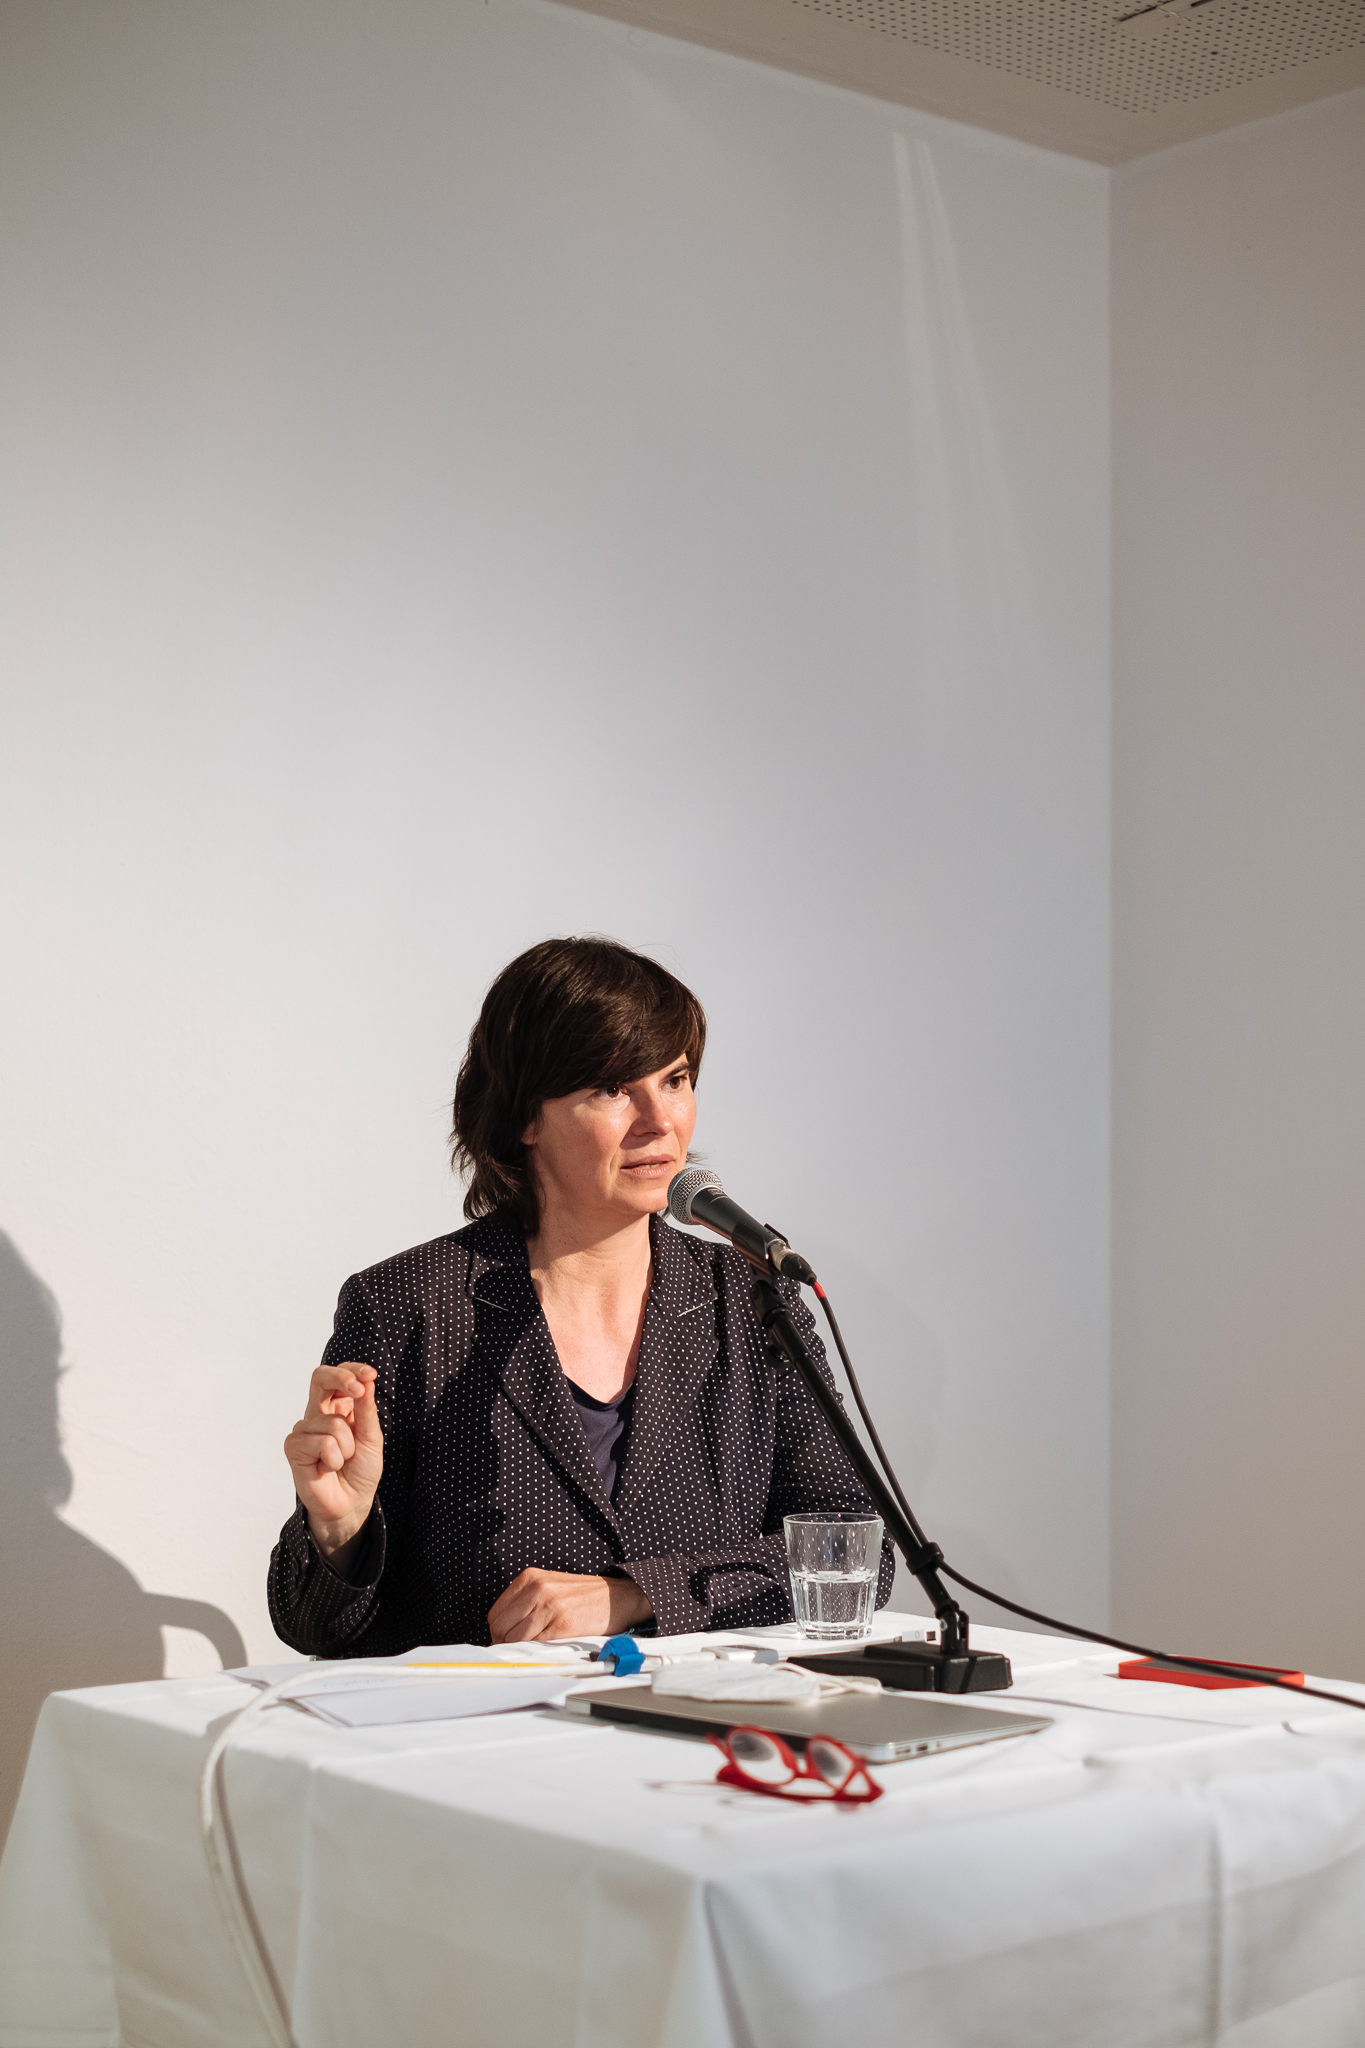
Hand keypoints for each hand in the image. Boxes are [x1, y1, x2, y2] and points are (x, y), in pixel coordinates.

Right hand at [284, 1363, 383, 1563]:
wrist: (351, 1503)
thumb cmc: (360, 1470)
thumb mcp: (371, 1438)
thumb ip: (367, 1410)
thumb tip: (366, 1380)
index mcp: (338, 1407)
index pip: (338, 1376)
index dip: (352, 1370)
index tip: (370, 1375)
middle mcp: (319, 1414)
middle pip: (320, 1379)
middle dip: (341, 1378)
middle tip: (359, 1388)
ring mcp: (304, 1430)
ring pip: (332, 1423)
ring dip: (347, 1447)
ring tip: (342, 1461)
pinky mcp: (294, 1447)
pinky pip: (321, 1443)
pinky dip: (333, 1458)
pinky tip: (327, 1468)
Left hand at [487, 1569, 651, 1642]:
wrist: (617, 1597)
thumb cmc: (584, 1595)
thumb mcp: (550, 1586)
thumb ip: (526, 1602)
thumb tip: (503, 1629)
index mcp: (530, 1578)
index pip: (496, 1613)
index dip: (498, 1632)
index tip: (506, 1640)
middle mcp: (537, 1589)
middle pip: (501, 1627)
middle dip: (505, 1643)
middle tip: (518, 1649)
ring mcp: (550, 1606)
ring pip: (516, 1639)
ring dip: (521, 1650)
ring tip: (534, 1650)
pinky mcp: (563, 1624)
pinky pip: (536, 1645)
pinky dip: (537, 1652)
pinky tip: (545, 1650)